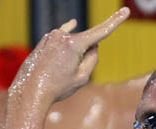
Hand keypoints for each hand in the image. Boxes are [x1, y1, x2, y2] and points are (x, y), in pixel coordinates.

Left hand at [9, 7, 129, 102]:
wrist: (29, 92)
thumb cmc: (57, 87)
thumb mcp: (82, 77)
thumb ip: (93, 59)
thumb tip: (94, 45)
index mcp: (74, 44)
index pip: (101, 31)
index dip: (115, 21)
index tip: (126, 10)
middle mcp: (62, 36)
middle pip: (86, 43)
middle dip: (87, 55)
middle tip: (72, 74)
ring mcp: (52, 37)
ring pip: (73, 44)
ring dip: (74, 55)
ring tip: (60, 73)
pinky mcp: (44, 41)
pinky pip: (61, 42)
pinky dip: (65, 46)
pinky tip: (72, 26)